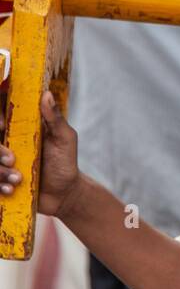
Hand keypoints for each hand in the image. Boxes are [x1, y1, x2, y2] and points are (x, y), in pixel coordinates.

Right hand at [0, 91, 82, 220]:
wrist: (63, 194)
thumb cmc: (65, 162)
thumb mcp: (64, 139)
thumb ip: (55, 118)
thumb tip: (47, 94)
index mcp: (20, 127)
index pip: (1, 114)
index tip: (2, 125)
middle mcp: (7, 141)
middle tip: (12, 160)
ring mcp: (2, 161)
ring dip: (0, 171)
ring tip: (18, 179)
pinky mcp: (1, 179)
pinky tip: (11, 190)